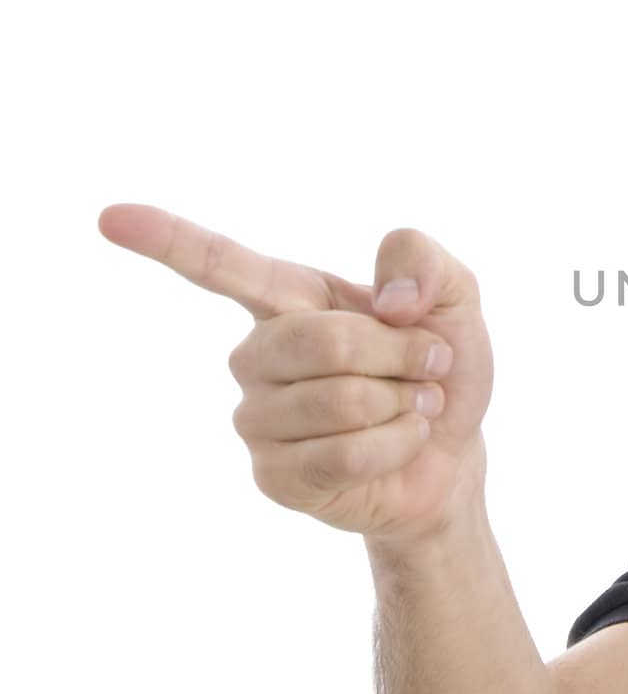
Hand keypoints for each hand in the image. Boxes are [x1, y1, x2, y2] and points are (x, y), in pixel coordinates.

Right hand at [99, 203, 494, 544]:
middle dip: (398, 353)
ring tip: (408, 406)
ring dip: (402, 403)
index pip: (218, 264)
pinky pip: (344, 454)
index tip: (109, 217)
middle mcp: (257, 355)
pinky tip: (398, 444)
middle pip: (322, 340)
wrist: (452, 454)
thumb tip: (389, 301)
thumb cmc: (438, 368)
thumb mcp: (453, 298)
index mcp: (289, 299)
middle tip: (425, 364)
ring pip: (341, 400)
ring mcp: (258, 419)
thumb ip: (424, 263)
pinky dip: (396, 445)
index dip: (166, 240)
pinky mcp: (274, 476)